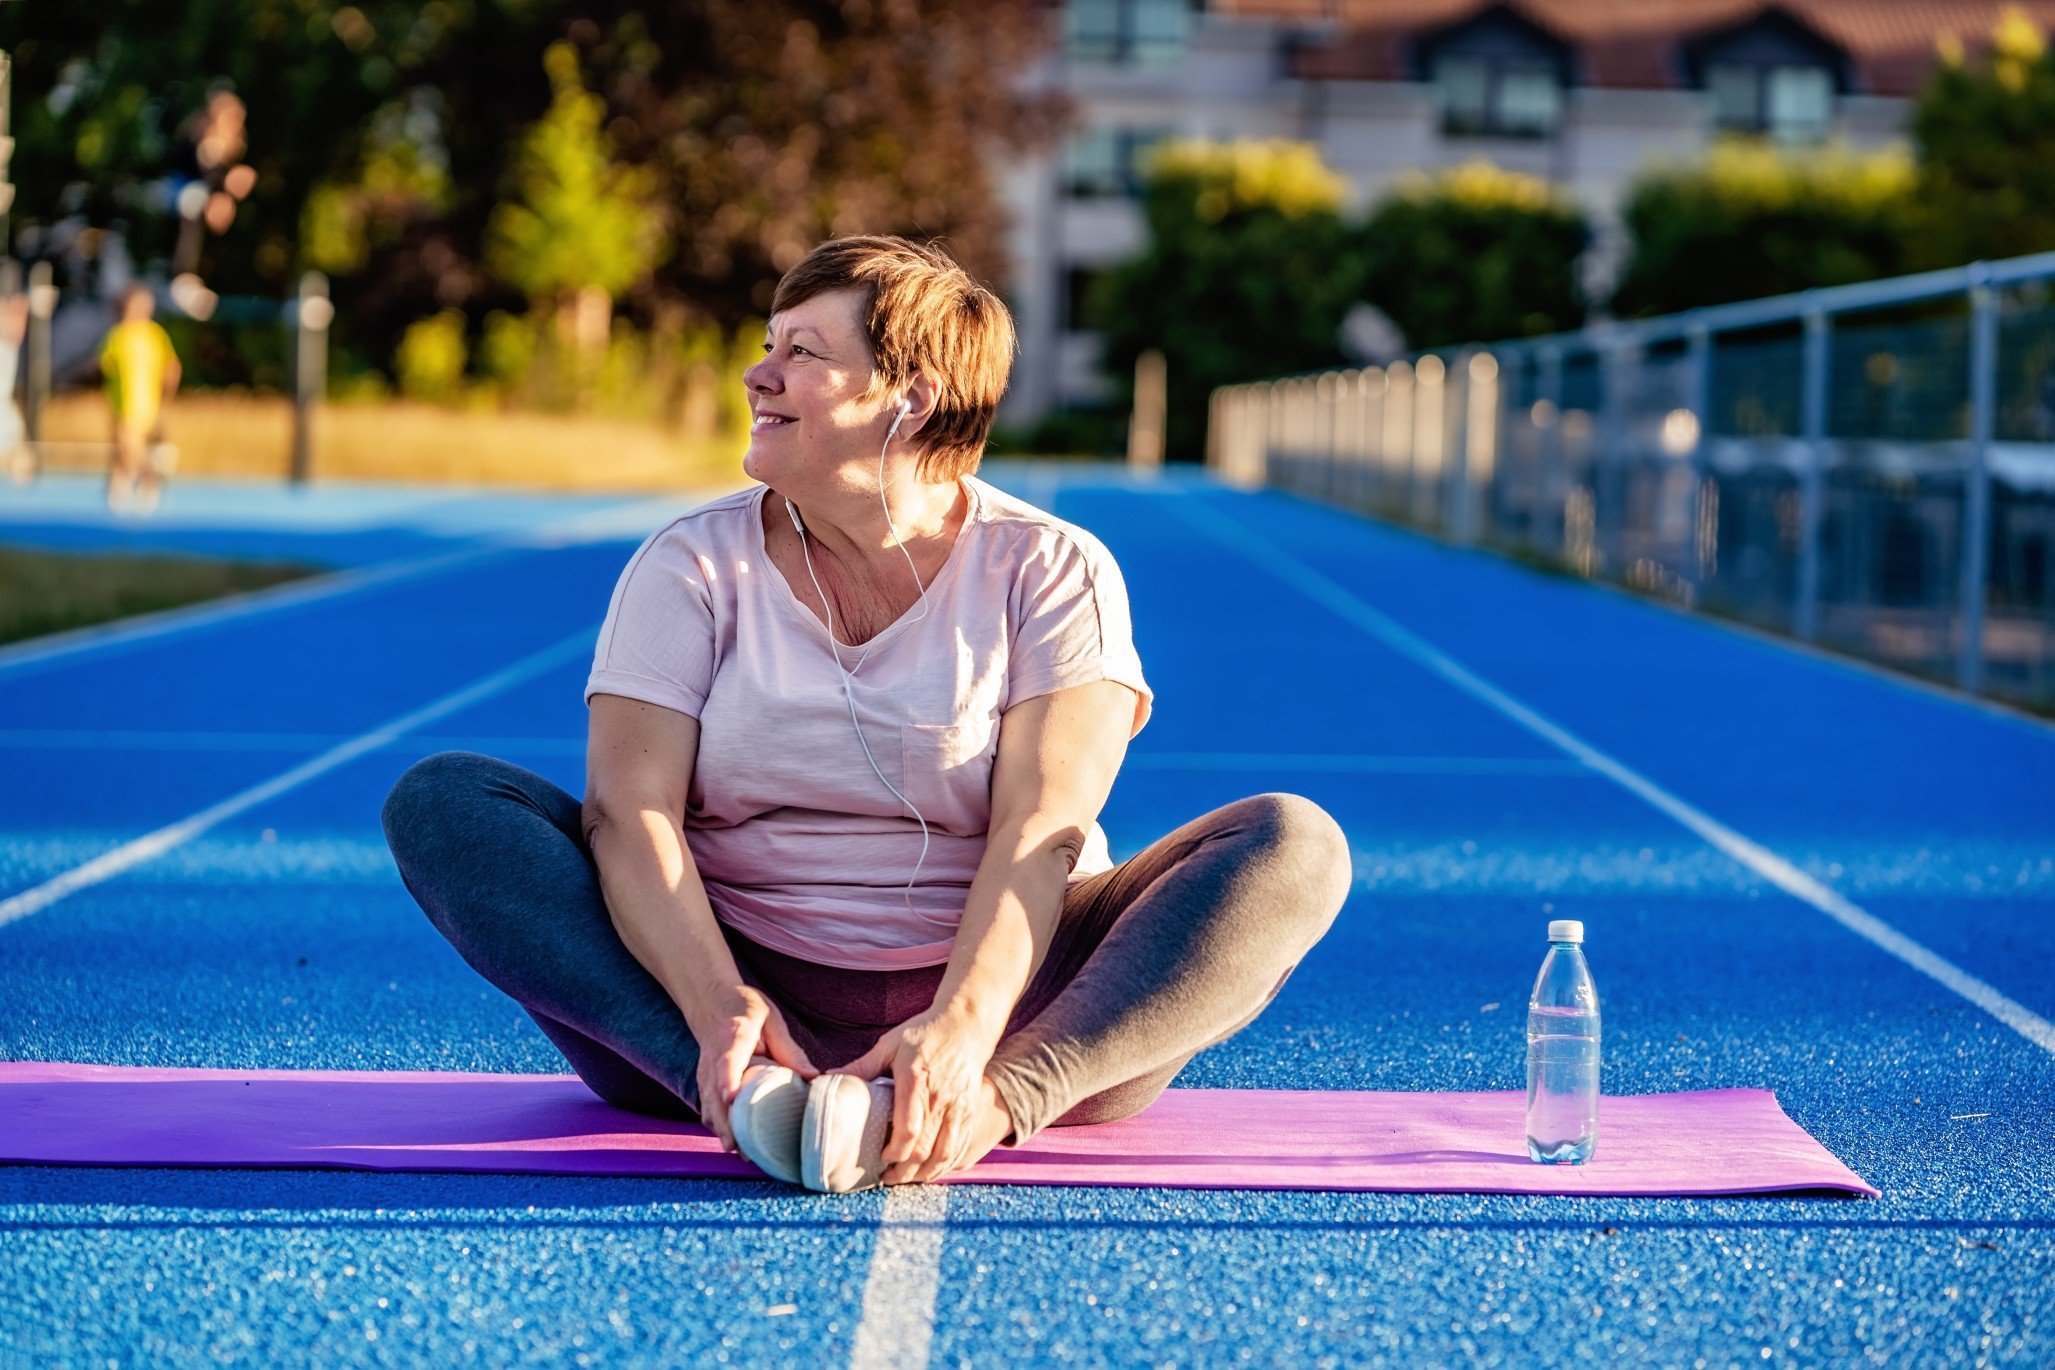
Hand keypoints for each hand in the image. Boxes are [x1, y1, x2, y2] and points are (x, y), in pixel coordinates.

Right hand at [689, 984, 816, 1152]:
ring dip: (721, 1130)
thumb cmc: (745, 1009)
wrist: (710, 1002)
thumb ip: (789, 1049)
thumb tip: (813, 1078)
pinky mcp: (704, 1084)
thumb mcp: (771, 1019)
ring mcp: (704, 1073)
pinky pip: (708, 1109)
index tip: (731, 1098)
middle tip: (737, 1148)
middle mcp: (713, 1058)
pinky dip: (719, 1127)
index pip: (727, 1061)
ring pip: (708, 1106)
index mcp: (733, 1036)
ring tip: (743, 1154)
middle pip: (713, 1093)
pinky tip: (737, 1144)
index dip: (728, 1080)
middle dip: (723, 1122)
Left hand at [845, 1003, 1006, 1183]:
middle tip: (886, 1177)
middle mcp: (940, 1098)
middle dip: (904, 1171)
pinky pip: (958, 1148)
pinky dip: (943, 1165)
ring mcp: (958, 1107)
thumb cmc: (925, 1033)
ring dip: (924, 1173)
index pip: (908, 1128)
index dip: (894, 1151)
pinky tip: (929, 1170)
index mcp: (916, 1081)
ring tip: (905, 1178)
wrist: (966, 1024)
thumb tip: (829, 1077)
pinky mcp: (969, 1111)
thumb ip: (862, 1065)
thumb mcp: (891, 1044)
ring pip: (943, 1155)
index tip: (881, 1158)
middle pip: (924, 1150)